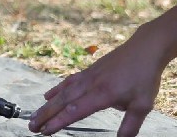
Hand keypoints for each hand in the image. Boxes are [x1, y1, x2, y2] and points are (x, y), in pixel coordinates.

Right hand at [28, 31, 164, 136]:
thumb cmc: (145, 78)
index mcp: (102, 94)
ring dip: (47, 105)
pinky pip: (68, 82)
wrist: (143, 49)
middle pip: (63, 101)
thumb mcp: (142, 106)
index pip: (75, 111)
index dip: (58, 122)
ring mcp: (87, 76)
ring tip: (34, 115)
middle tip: (31, 127)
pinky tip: (48, 96)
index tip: (45, 131)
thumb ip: (129, 126)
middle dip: (45, 115)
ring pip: (62, 91)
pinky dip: (56, 89)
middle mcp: (90, 84)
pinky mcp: (88, 71)